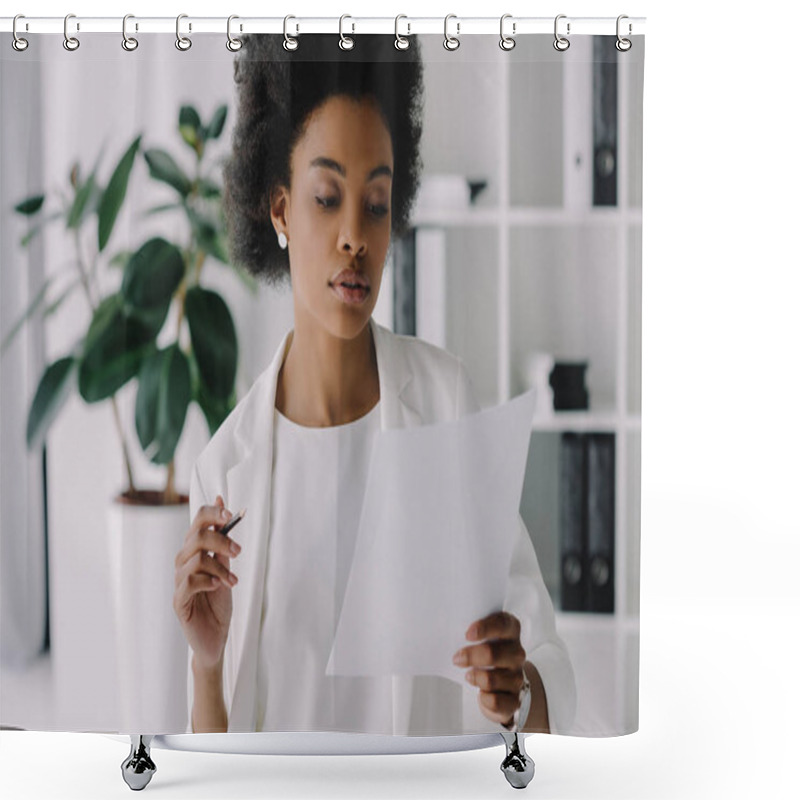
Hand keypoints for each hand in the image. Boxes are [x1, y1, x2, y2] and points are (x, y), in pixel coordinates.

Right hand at [173, 495, 241, 671]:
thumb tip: (226, 513)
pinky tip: (218, 587)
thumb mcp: (226, 570)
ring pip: (195, 558)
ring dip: (220, 568)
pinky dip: (207, 580)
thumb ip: (224, 546)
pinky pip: (189, 581)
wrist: (216, 637)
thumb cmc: (218, 602)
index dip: (212, 513)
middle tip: (239, 551)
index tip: (231, 514)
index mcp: (194, 551)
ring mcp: (179, 581)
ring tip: (233, 582)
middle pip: (197, 536)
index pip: (197, 522)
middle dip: (221, 540)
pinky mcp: (179, 601)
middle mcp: (183, 563)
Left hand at [453, 611, 526, 727]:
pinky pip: (495, 701)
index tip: (467, 635)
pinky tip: (481, 693)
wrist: (505, 685)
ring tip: (468, 676)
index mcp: (511, 631)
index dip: (485, 628)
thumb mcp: (484, 638)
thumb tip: (445, 630)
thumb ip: (472, 632)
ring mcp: (517, 677)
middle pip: (492, 653)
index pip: (502, 624)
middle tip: (456, 658)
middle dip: (470, 656)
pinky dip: (484, 698)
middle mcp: (517, 653)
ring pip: (491, 679)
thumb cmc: (488, 655)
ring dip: (475, 677)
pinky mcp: (514, 700)